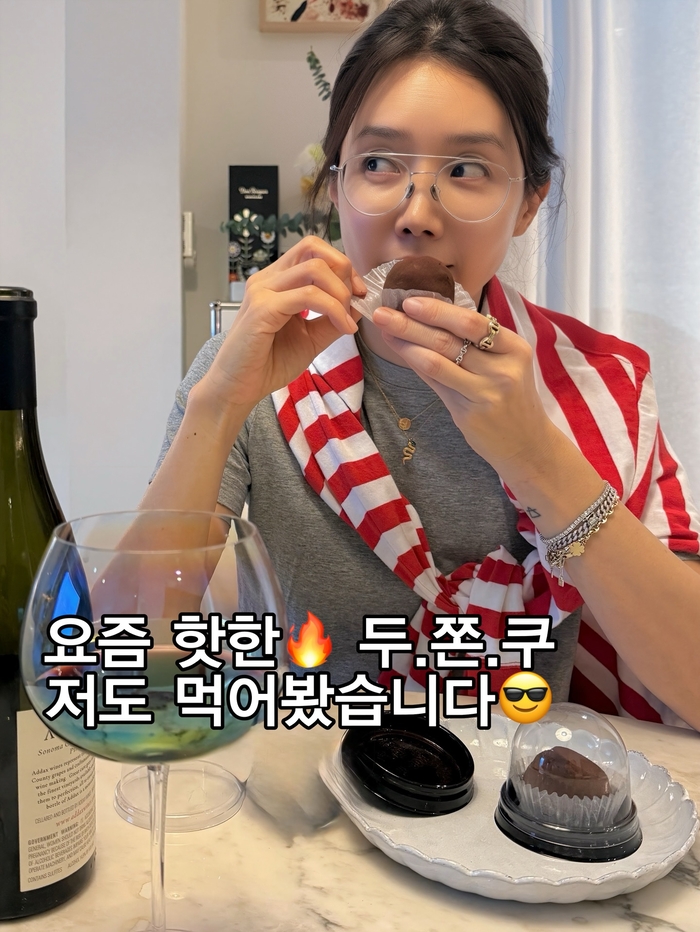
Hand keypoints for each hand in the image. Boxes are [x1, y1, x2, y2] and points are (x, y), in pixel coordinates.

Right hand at [196, 236, 365, 416]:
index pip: (313, 250)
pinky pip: (309, 296)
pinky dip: (334, 310)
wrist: (238, 387)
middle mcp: (267, 279)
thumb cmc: (268, 363)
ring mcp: (263, 291)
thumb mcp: (311, 338)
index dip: (342, 266)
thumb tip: (359, 305)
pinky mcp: (263, 308)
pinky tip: (342, 328)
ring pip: (314, 269)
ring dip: (341, 293)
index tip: (358, 294)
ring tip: (347, 321)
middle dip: (344, 271)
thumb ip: (332, 319)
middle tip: (355, 300)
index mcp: (277, 281)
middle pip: (313, 247)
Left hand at [371, 295, 558, 476]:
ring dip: (406, 342)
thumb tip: (430, 317)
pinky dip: (415, 363)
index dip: (438, 310)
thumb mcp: (504, 366)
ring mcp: (486, 392)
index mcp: (514, 348)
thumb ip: (473, 344)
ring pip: (438, 361)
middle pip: (450, 339)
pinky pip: (436, 383)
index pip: (472, 322)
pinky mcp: (469, 413)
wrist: (527, 444)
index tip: (410, 300)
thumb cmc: (511, 399)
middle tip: (383, 311)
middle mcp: (502, 368)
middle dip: (412, 322)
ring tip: (384, 329)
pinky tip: (401, 352)